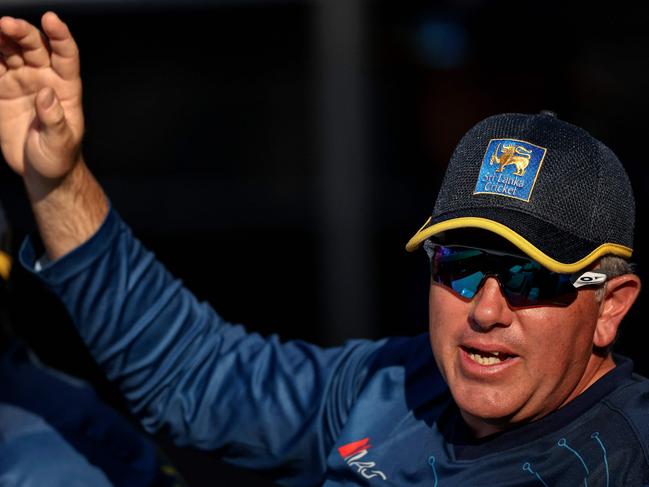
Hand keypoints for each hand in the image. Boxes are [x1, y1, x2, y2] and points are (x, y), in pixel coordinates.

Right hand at [0, 11, 82, 183]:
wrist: (41, 171)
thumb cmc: (59, 157)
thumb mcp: (61, 143)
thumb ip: (55, 120)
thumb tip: (47, 95)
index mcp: (66, 88)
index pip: (66, 55)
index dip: (60, 36)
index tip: (51, 19)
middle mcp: (44, 79)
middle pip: (34, 47)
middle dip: (21, 33)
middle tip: (5, 24)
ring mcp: (22, 82)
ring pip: (10, 52)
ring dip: (0, 39)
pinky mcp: (2, 90)